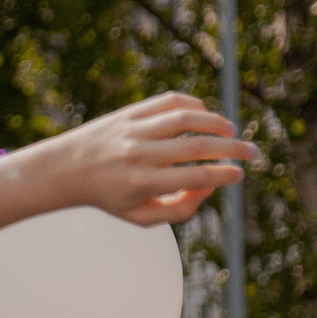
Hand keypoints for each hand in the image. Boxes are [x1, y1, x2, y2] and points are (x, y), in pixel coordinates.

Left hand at [48, 92, 258, 225]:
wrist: (64, 169)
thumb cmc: (109, 195)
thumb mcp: (141, 216)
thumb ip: (180, 209)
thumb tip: (211, 186)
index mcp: (143, 182)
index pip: (195, 177)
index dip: (224, 175)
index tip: (240, 175)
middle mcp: (139, 154)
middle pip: (197, 146)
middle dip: (232, 149)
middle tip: (252, 152)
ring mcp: (133, 130)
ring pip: (185, 118)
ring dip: (216, 122)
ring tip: (232, 132)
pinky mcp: (128, 112)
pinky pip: (168, 102)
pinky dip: (193, 105)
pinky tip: (205, 115)